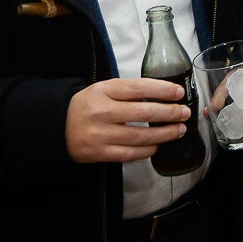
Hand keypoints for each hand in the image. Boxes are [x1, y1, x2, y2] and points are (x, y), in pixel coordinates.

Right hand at [64, 77, 190, 163]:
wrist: (58, 127)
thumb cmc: (88, 106)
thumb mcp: (103, 90)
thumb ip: (129, 91)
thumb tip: (164, 95)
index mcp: (103, 91)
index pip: (138, 88)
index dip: (162, 90)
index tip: (179, 93)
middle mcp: (101, 112)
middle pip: (143, 113)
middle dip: (169, 113)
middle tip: (184, 113)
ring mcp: (100, 134)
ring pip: (140, 136)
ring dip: (164, 134)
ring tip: (179, 130)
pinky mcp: (99, 153)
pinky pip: (130, 153)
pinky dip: (148, 149)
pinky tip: (158, 144)